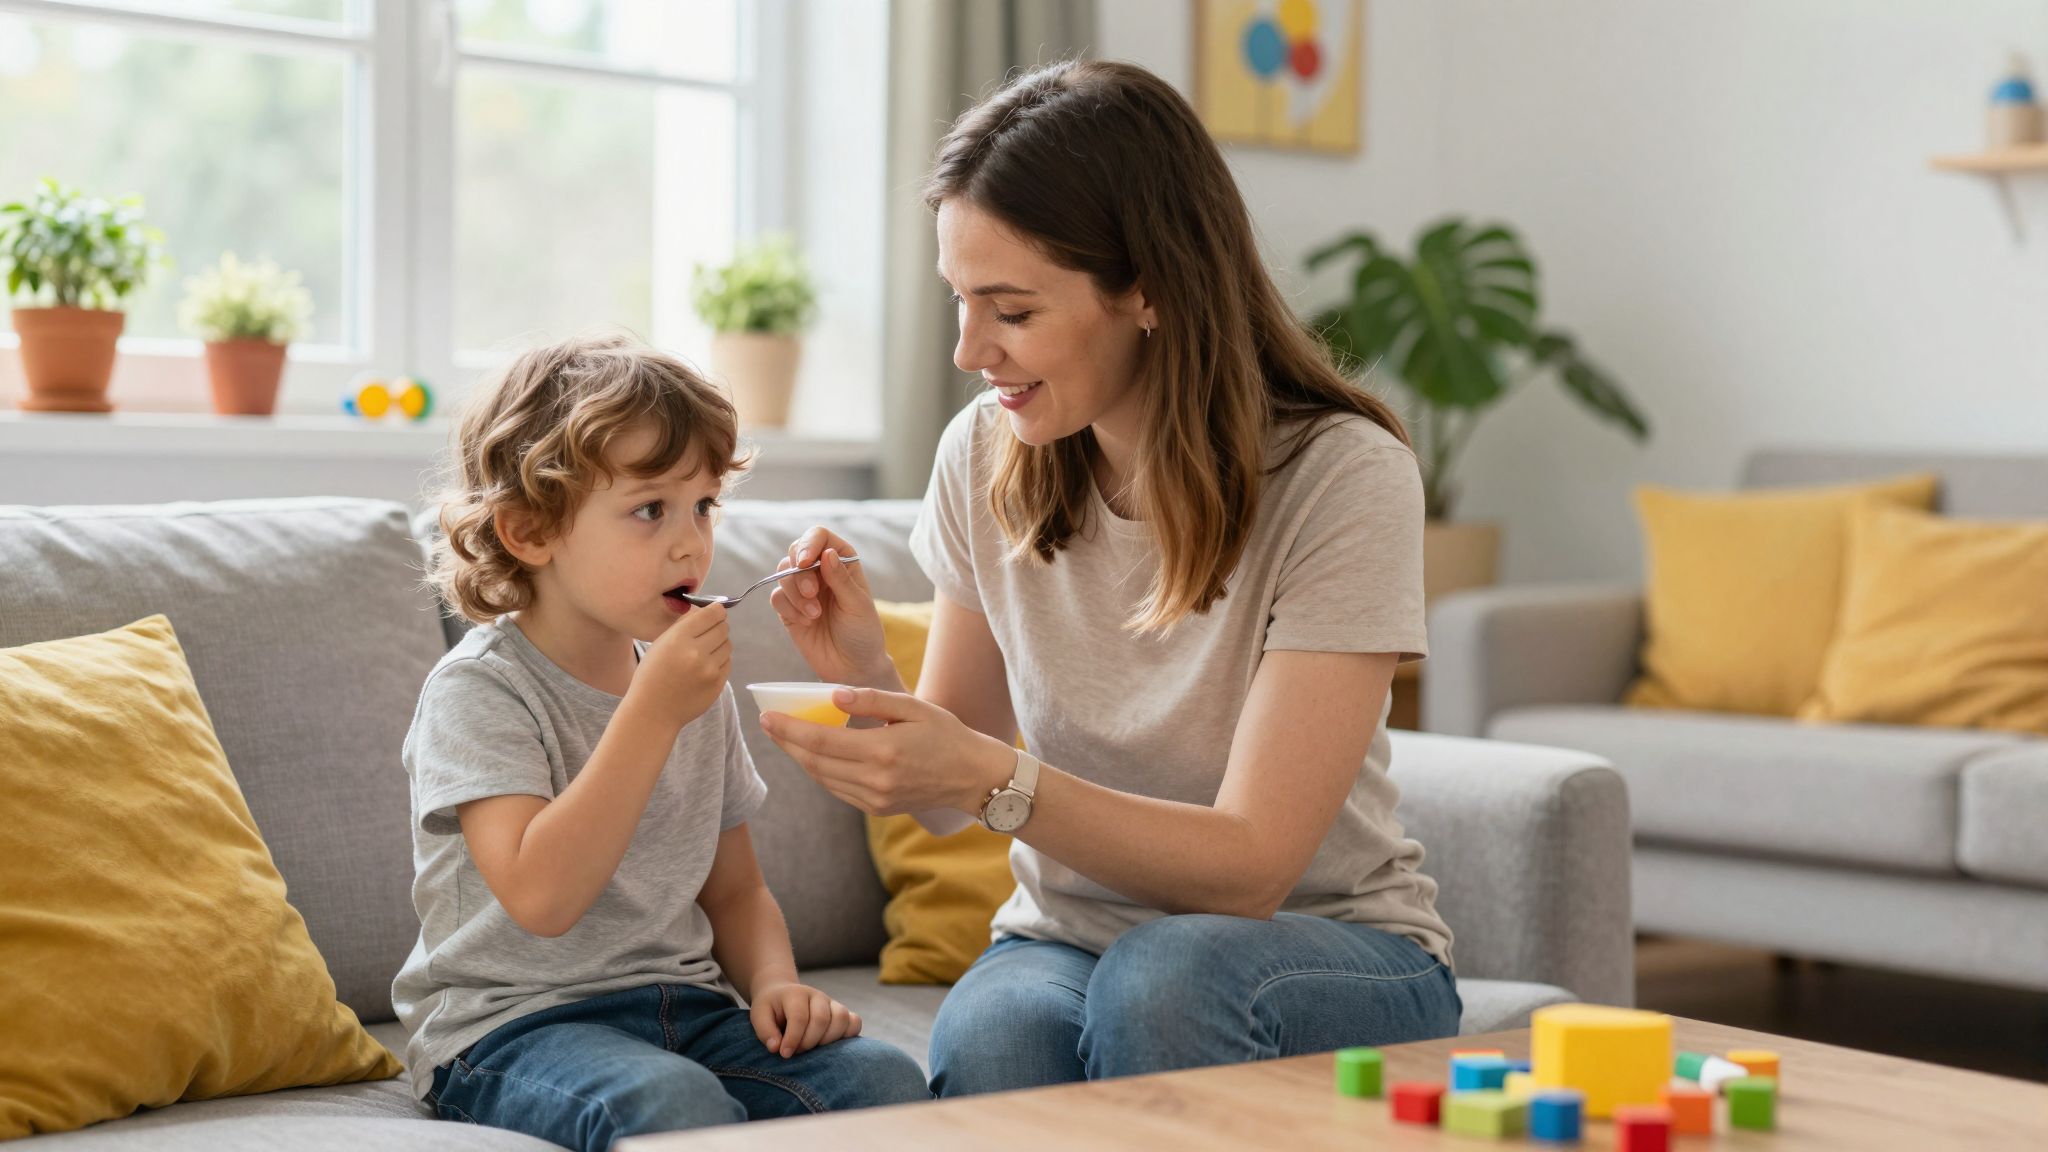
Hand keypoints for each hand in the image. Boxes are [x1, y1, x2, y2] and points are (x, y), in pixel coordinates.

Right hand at [631, 603, 729, 725]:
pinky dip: (720, 661)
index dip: (717, 610)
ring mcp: (709, 671)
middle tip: (711, 629)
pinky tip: (705, 666)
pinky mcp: (717, 685)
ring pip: (728, 645)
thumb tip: (708, 608)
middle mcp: (696, 653)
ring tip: (704, 651)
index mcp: (679, 639)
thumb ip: (684, 624)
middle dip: (719, 625)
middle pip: (723, 628)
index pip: (712, 614)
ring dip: (720, 644)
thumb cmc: (652, 674)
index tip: (716, 611)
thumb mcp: (660, 643)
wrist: (653, 711)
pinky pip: (727, 663)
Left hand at [750, 981, 860, 1057]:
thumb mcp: (759, 1015)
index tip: (784, 1054)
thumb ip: (765, 1031)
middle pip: (822, 1019)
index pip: (800, 1017)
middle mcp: (817, 996)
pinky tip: (832, 1045)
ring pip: (842, 1019)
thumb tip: (776, 1048)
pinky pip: (855, 1022)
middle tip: (796, 1052)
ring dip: (828, 1040)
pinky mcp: (842, 1013)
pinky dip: (848, 1035)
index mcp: (796, 994)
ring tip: (813, 1049)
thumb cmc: (770, 1008)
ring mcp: (832, 1003)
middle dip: (809, 1042)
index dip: (793, 1039)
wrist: (782, 994)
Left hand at [760, 686, 1014, 816]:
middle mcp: (875, 780)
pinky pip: (838, 790)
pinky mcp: (878, 809)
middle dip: (787, 743)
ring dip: (801, 759)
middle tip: (768, 725)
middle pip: (814, 762)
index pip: (821, 741)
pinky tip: (815, 756)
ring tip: (787, 738)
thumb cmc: (946, 734)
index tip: (767, 718)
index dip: (789, 730)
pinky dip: (821, 772)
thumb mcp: (913, 707)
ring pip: (823, 779)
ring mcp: (875, 799)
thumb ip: (871, 700)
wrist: (973, 777)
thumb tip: (832, 696)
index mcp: (882, 751)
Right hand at [769, 528, 892, 687]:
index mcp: (842, 562)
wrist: (852, 667)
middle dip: (799, 572)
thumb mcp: (857, 605)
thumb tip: (827, 553)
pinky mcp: (789, 609)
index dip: (809, 544)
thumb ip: (841, 579)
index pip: (819, 536)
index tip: (805, 561)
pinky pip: (777, 597)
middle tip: (812, 594)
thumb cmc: (863, 633)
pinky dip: (789, 608)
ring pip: (782, 573)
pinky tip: (806, 623)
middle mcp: (821, 571)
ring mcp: (803, 590)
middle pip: (795, 551)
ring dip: (795, 594)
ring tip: (814, 615)